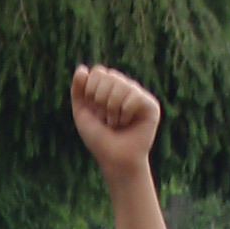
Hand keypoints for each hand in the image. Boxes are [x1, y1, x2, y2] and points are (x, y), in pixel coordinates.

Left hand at [70, 63, 160, 183]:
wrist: (115, 160)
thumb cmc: (99, 140)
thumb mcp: (82, 113)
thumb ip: (78, 90)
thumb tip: (82, 68)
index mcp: (110, 89)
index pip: (98, 72)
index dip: (91, 89)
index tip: (93, 110)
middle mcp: (125, 89)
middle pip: (108, 75)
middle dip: (99, 99)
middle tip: (105, 118)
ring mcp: (139, 95)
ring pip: (120, 84)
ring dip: (111, 108)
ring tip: (115, 123)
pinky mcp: (151, 105)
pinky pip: (134, 96)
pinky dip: (125, 113)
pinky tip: (127, 123)